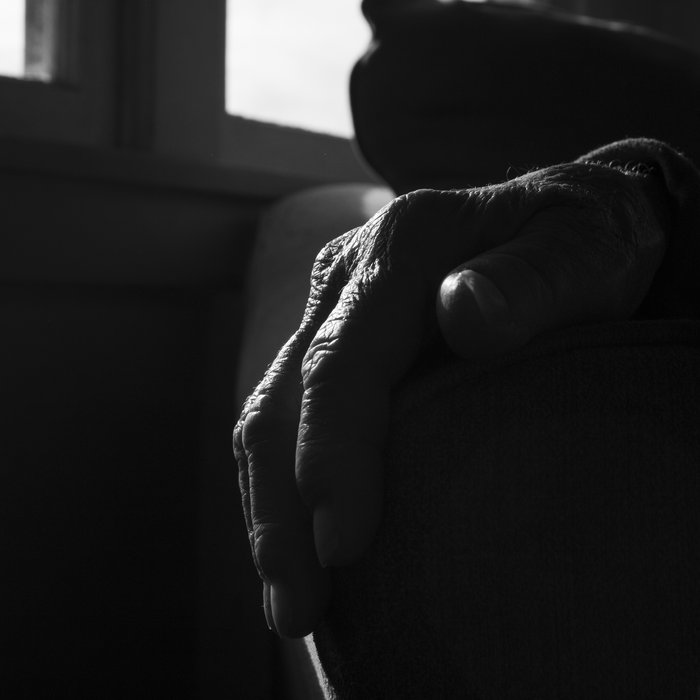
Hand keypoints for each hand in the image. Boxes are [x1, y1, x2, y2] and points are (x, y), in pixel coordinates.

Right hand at [234, 157, 667, 637]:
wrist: (554, 222)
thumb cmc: (579, 240)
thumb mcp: (584, 245)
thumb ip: (536, 277)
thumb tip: (465, 317)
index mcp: (403, 245)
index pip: (345, 356)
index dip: (333, 451)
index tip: (343, 544)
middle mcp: (349, 276)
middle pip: (288, 395)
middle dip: (284, 505)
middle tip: (300, 608)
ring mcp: (334, 311)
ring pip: (272, 412)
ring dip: (273, 508)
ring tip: (291, 600)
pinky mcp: (334, 341)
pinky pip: (289, 417)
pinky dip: (285, 486)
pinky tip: (302, 543)